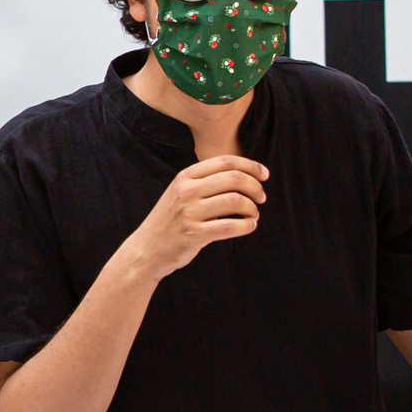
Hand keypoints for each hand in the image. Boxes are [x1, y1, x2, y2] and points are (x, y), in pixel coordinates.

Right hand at [124, 156, 266, 277]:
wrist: (147, 249)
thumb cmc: (171, 220)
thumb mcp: (180, 192)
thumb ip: (205, 181)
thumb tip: (244, 175)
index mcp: (185, 176)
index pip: (226, 161)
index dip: (251, 166)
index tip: (264, 175)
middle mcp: (187, 191)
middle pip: (234, 179)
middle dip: (255, 187)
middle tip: (261, 197)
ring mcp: (190, 213)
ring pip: (236, 201)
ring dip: (252, 208)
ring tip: (254, 215)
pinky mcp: (194, 234)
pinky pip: (231, 226)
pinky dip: (247, 225)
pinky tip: (249, 226)